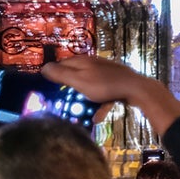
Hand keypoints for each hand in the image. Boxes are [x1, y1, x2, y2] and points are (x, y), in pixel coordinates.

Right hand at [42, 55, 179, 135]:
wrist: (136, 89)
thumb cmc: (104, 85)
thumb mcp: (79, 81)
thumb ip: (61, 74)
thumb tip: (43, 67)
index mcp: (82, 61)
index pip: (61, 64)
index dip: (53, 75)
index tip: (47, 89)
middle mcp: (92, 63)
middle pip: (75, 75)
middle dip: (69, 88)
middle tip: (62, 103)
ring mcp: (105, 72)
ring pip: (89, 86)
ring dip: (84, 99)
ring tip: (80, 113)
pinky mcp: (115, 82)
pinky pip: (102, 94)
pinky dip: (99, 104)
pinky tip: (98, 117)